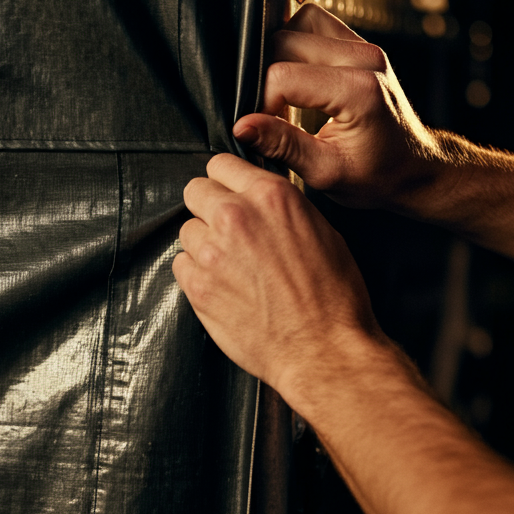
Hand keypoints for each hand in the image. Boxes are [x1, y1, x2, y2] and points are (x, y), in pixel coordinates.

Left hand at [172, 152, 380, 399]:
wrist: (322, 350)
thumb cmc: (333, 298)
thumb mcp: (322, 232)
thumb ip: (282, 209)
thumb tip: (260, 201)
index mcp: (271, 196)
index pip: (221, 164)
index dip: (225, 181)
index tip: (227, 194)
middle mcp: (236, 217)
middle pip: (195, 191)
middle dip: (208, 208)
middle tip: (226, 231)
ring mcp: (212, 252)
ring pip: (187, 230)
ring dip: (203, 243)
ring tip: (230, 267)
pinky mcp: (198, 287)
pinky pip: (180, 265)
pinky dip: (195, 273)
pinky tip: (222, 287)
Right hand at [234, 3, 445, 212]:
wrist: (413, 167)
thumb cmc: (378, 175)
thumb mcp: (326, 172)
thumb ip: (282, 145)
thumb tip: (242, 127)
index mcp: (358, 91)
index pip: (282, 76)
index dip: (261, 103)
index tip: (262, 128)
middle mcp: (363, 59)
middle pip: (284, 42)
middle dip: (264, 78)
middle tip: (268, 114)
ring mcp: (363, 46)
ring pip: (296, 25)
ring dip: (278, 56)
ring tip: (282, 94)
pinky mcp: (358, 44)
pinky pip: (313, 25)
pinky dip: (295, 46)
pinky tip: (295, 78)